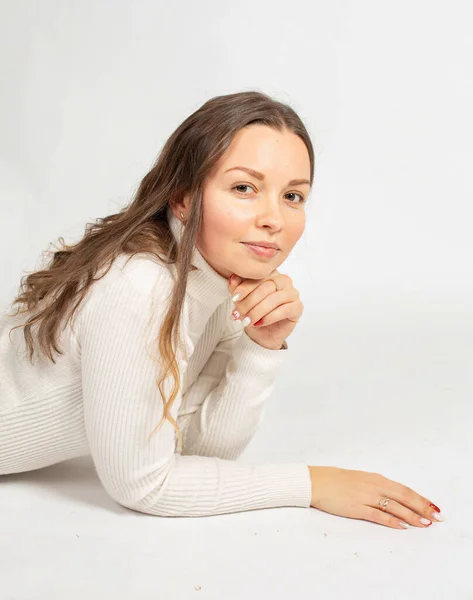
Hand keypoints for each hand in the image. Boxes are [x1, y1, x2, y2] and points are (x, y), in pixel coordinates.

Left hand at [228, 269, 303, 349]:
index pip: (259, 276)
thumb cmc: (252, 313)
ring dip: (258, 311)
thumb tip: (232, 278)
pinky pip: (284, 310)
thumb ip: (237, 287)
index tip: (234, 298)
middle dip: (250, 302)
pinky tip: (259, 323)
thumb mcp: (241, 300)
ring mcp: (293, 293)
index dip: (245, 287)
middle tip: (238, 314)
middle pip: (266, 287)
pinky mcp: (298, 307)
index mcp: (271, 273)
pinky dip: (269, 317)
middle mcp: (284, 280)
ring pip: (274, 299)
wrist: (260, 334)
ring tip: (247, 321)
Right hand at [308, 466, 443, 528]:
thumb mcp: (360, 479)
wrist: (317, 482)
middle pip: (404, 497)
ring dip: (412, 516)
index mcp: (376, 478)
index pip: (404, 489)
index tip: (433, 506)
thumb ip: (376, 486)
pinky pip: (378, 515)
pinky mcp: (357, 507)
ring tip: (425, 524)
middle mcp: (374, 485)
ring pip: (395, 506)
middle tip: (437, 517)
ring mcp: (366, 496)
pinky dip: (392, 520)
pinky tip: (402, 526)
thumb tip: (392, 497)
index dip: (420, 498)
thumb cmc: (337, 480)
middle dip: (422, 507)